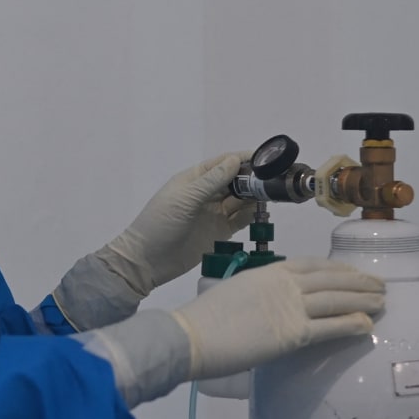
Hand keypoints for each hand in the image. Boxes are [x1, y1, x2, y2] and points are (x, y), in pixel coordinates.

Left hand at [95, 151, 255, 295]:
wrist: (147, 261)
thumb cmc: (160, 223)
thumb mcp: (185, 198)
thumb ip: (211, 181)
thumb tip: (235, 160)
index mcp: (194, 179)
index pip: (222, 163)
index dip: (242, 159)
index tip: (264, 158)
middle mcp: (206, 194)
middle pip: (234, 181)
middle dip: (252, 179)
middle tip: (272, 180)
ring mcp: (213, 214)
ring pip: (240, 201)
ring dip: (253, 197)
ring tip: (270, 196)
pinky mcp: (219, 233)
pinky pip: (239, 220)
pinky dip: (250, 216)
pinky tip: (260, 213)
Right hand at [171, 258, 384, 379]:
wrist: (191, 335)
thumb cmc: (203, 319)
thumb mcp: (233, 294)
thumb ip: (256, 297)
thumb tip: (265, 309)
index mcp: (267, 272)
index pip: (311, 264)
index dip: (336, 268)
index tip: (352, 272)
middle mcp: (284, 284)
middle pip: (331, 279)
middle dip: (358, 281)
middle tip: (379, 284)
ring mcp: (290, 307)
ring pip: (337, 299)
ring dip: (363, 300)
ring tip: (383, 302)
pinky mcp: (294, 333)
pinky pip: (331, 326)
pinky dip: (352, 324)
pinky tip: (368, 325)